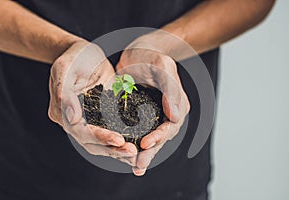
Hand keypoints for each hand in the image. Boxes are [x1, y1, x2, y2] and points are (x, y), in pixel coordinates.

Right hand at [48, 40, 136, 165]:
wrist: (85, 53)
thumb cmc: (73, 57)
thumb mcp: (65, 69)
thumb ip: (64, 93)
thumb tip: (72, 118)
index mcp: (63, 113)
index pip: (81, 131)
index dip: (99, 137)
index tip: (118, 140)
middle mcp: (76, 121)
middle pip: (93, 142)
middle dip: (112, 149)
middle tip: (132, 152)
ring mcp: (91, 120)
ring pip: (103, 141)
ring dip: (119, 149)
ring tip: (137, 154)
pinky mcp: (105, 115)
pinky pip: (114, 130)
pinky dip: (124, 139)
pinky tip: (138, 145)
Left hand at [116, 40, 189, 174]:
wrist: (138, 52)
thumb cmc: (152, 56)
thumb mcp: (162, 68)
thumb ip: (171, 90)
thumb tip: (176, 116)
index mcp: (177, 106)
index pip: (169, 127)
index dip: (158, 137)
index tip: (145, 145)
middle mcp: (166, 114)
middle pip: (159, 138)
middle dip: (149, 153)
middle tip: (138, 166)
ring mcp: (151, 116)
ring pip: (146, 138)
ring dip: (140, 153)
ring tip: (132, 167)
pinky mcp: (137, 115)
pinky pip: (134, 131)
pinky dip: (129, 142)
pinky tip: (120, 151)